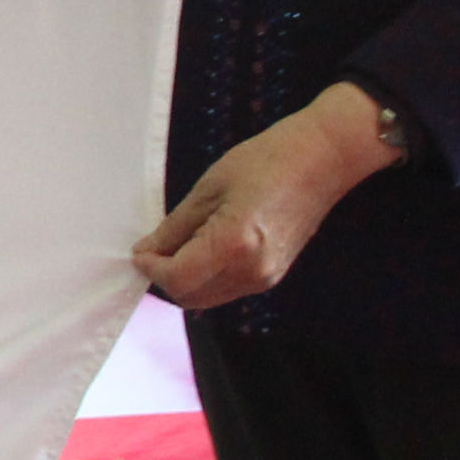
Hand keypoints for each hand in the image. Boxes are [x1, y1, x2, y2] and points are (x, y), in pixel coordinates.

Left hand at [130, 82, 407, 312]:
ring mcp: (265, 278)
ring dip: (185, 280)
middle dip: (165, 278)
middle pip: (189, 297)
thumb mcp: (208, 188)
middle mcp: (251, 270)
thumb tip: (148, 251)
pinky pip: (226, 289)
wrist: (320, 161)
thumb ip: (175, 227)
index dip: (150, 268)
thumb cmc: (264, 162)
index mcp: (233, 243)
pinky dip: (206, 278)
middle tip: (156, 248)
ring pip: (207, 298)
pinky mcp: (272, 277)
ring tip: (180, 245)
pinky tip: (204, 248)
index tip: (139, 251)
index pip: (177, 279)